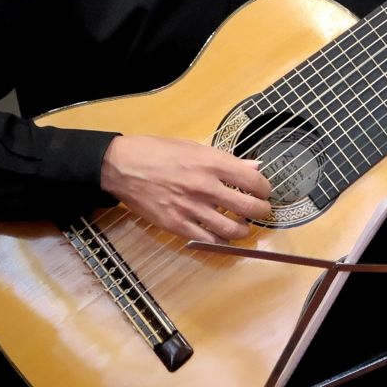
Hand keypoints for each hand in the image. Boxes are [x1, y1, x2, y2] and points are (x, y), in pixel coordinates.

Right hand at [98, 134, 271, 243]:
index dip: (265, 188)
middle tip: (262, 210)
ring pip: (231, 229)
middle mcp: (204, 187)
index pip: (252, 180)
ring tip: (243, 225)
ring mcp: (190, 208)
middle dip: (261, 211)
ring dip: (244, 230)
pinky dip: (220, 240)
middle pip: (248, 207)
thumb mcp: (193, 146)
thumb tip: (252, 167)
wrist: (121, 166)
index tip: (264, 190)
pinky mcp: (176, 224)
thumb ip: (225, 160)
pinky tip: (222, 234)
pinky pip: (207, 239)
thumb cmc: (156, 152)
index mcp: (210, 163)